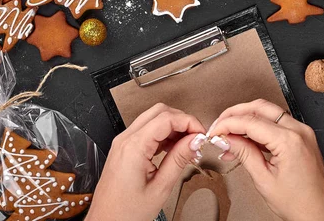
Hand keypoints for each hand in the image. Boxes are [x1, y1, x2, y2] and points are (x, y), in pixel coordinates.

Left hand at [86, 103, 205, 220]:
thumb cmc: (125, 213)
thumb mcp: (160, 187)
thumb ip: (179, 159)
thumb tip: (194, 141)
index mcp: (133, 147)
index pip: (167, 118)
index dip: (188, 122)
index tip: (200, 133)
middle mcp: (125, 140)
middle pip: (159, 112)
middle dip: (182, 120)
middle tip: (196, 137)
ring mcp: (122, 143)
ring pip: (153, 118)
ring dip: (173, 127)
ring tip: (187, 145)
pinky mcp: (123, 149)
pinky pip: (146, 131)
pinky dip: (163, 134)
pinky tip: (173, 149)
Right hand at [208, 99, 323, 220]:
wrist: (322, 216)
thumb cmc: (300, 204)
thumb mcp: (264, 180)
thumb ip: (244, 153)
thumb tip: (226, 139)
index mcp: (289, 140)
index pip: (250, 121)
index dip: (227, 124)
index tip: (214, 131)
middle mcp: (299, 131)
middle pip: (260, 108)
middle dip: (236, 113)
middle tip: (219, 125)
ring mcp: (303, 133)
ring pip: (269, 112)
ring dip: (247, 119)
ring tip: (229, 136)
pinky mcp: (303, 138)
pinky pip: (278, 124)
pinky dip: (260, 128)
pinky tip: (246, 140)